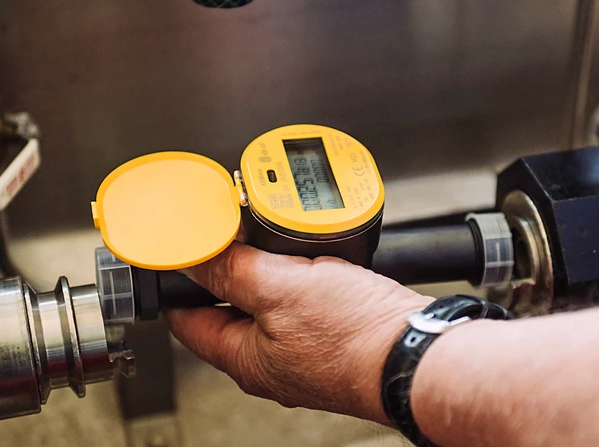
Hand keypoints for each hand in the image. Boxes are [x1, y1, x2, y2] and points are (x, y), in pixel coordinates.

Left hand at [166, 243, 431, 422]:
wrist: (419, 352)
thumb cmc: (355, 337)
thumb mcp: (280, 289)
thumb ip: (231, 271)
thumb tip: (193, 257)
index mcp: (246, 358)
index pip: (188, 321)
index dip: (178, 284)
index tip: (178, 255)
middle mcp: (273, 361)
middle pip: (232, 309)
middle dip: (232, 270)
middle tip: (234, 237)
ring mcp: (306, 350)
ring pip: (274, 302)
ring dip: (273, 271)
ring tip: (277, 243)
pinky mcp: (336, 336)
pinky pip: (308, 302)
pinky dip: (306, 278)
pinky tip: (317, 260)